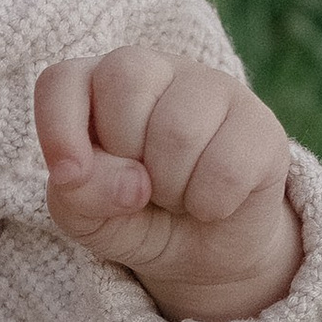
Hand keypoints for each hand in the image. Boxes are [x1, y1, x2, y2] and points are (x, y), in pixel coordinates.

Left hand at [33, 48, 301, 321]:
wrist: (201, 252)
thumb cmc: (131, 217)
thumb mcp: (87, 218)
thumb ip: (79, 196)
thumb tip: (131, 183)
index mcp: (96, 83)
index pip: (63, 79)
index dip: (60, 128)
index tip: (68, 177)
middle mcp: (155, 69)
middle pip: (125, 83)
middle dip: (123, 156)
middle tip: (139, 185)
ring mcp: (214, 88)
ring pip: (178, 128)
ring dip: (169, 188)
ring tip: (175, 195)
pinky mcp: (261, 124)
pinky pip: (227, 167)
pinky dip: (210, 203)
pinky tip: (211, 201)